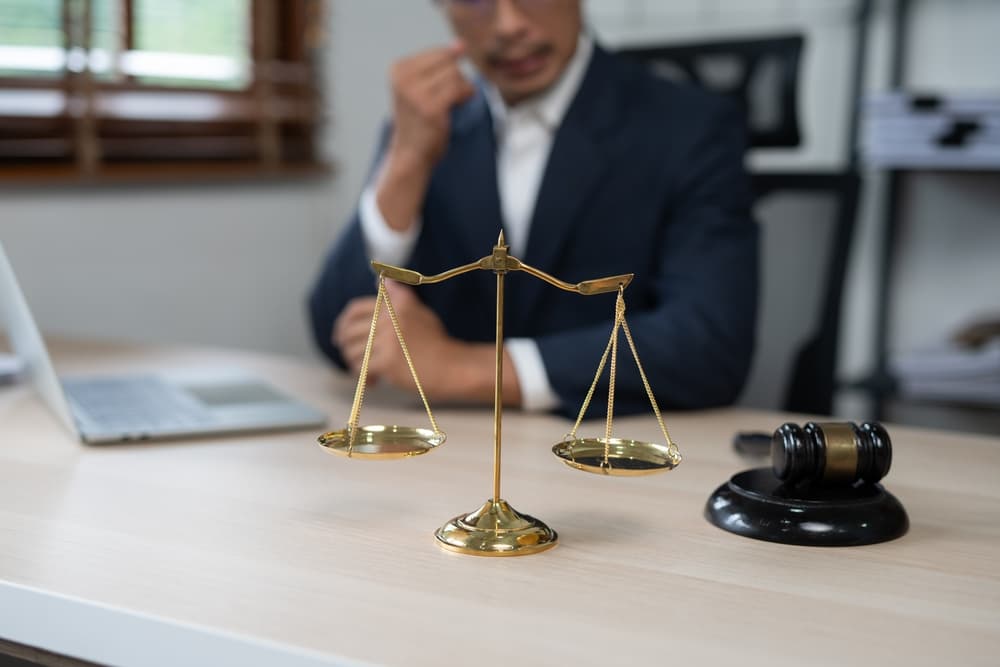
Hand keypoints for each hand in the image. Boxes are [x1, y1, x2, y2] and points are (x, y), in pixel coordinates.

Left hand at [333, 282, 458, 396]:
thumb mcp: (419, 311)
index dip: (342, 324)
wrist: (452, 367)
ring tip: (370, 372)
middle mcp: (390, 317)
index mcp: (395, 303)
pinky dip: (364, 377)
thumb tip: (380, 279)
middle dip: (346, 348)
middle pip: (349, 332)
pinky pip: (361, 368)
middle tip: (353, 359)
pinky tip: (375, 381)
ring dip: (357, 365)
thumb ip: (398, 296)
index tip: (339, 337)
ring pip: (353, 352)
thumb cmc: (436, 343)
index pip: (355, 310)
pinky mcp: (388, 361)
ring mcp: (388, 339)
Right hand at [386, 41, 474, 170]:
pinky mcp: (431, 108)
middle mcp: (403, 78)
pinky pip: (460, 89)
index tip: (435, 90)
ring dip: (462, 89)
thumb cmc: (419, 119)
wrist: (410, 154)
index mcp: (397, 68)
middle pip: (448, 62)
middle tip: (445, 98)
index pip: (438, 53)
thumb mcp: (421, 85)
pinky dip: (466, 96)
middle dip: (455, 79)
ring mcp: (415, 93)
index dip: (447, 71)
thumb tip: (461, 44)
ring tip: (451, 103)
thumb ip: (440, 62)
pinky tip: (457, 106)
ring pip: (455, 75)